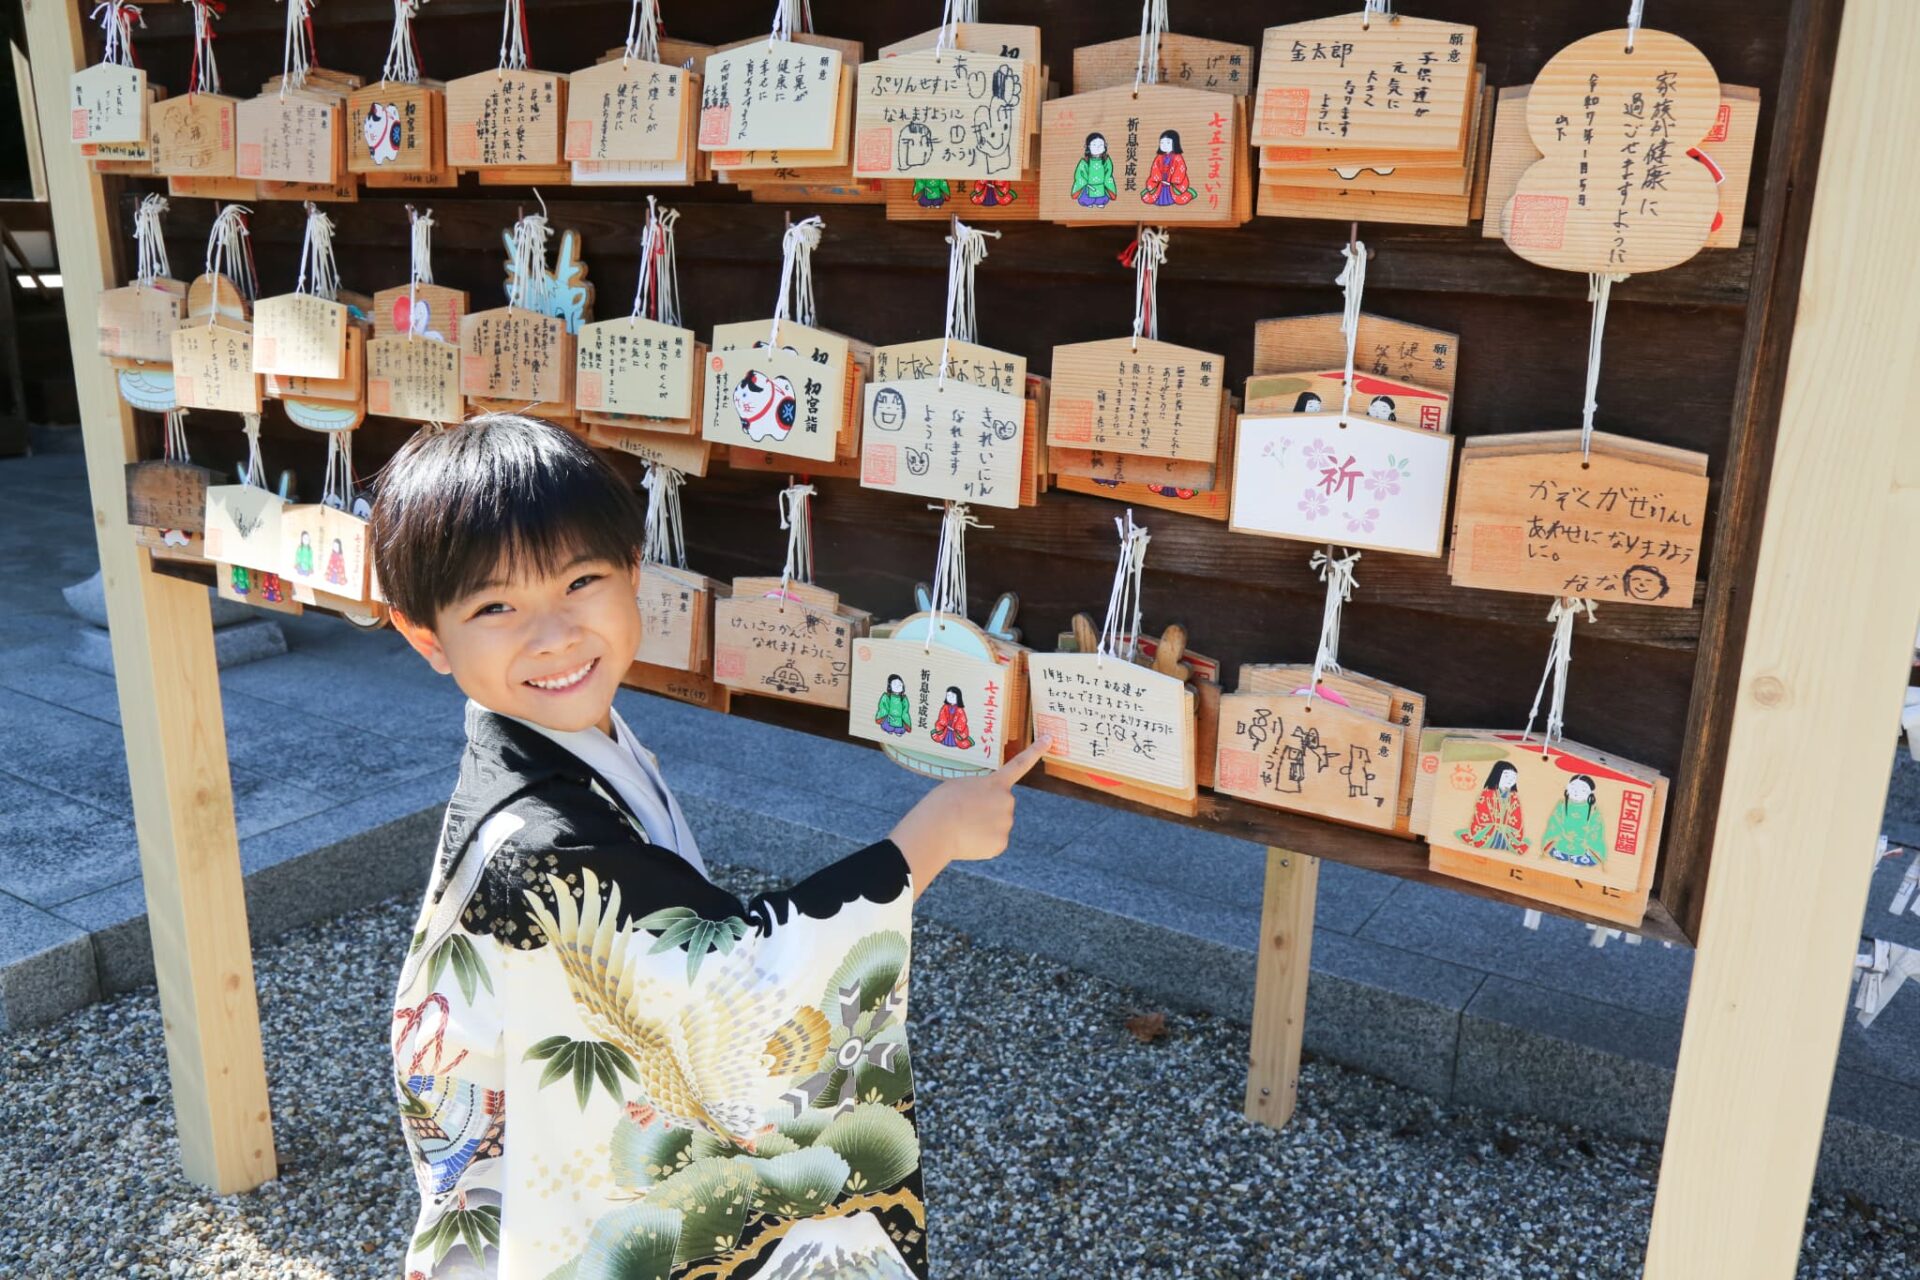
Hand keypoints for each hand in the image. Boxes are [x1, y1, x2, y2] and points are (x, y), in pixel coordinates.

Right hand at [889, 737, 1050, 893]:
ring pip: (997, 825)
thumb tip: (985, 812)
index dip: (1035, 751)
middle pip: (1001, 805)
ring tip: (963, 827)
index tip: (1050, 738)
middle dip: (987, 810)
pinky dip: (982, 843)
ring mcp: (1006, 822)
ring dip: (983, 826)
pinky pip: (994, 842)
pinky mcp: (1001, 843)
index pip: (1020, 764)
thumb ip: (980, 792)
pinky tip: (968, 840)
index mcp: (995, 782)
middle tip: (965, 814)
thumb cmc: (941, 804)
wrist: (937, 829)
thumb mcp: (960, 786)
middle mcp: (1007, 800)